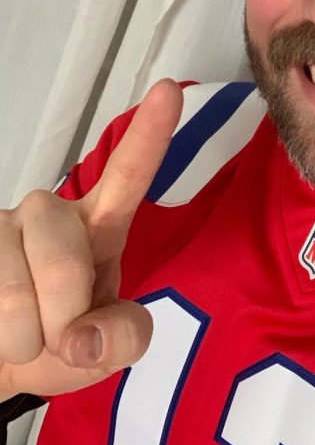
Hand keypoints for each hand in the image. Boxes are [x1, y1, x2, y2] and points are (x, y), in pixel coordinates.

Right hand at [0, 79, 182, 398]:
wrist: (1, 354)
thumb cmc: (59, 342)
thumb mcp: (106, 349)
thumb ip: (121, 339)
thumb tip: (82, 337)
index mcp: (99, 223)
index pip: (128, 173)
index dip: (150, 133)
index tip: (169, 89)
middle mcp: (50, 210)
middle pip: (65, 268)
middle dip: (63, 324)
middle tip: (59, 335)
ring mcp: (2, 225)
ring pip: (17, 299)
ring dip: (23, 340)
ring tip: (21, 332)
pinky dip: (2, 343)